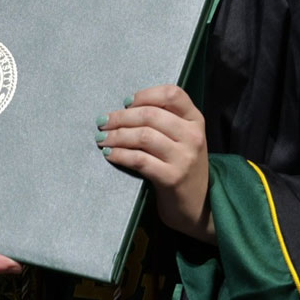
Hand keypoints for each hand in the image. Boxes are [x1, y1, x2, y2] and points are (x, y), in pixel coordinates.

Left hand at [97, 85, 216, 243]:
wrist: (198, 205)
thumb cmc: (182, 165)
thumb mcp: (183, 138)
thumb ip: (164, 119)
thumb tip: (125, 107)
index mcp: (195, 120)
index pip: (172, 94)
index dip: (145, 95)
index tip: (126, 102)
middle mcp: (193, 136)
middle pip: (150, 114)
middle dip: (120, 117)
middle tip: (102, 122)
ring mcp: (184, 157)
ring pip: (143, 136)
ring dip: (116, 135)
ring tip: (102, 138)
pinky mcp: (172, 177)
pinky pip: (139, 159)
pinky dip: (119, 154)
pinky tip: (109, 154)